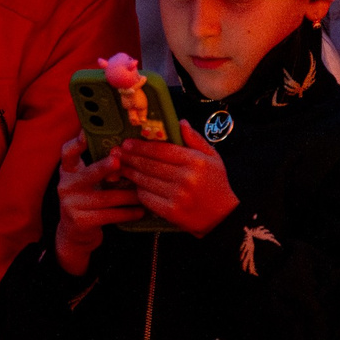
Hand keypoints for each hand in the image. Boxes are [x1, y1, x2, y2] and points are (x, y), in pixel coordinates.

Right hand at [54, 135, 145, 277]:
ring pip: (105, 197)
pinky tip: (140, 211)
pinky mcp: (80, 221)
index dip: (76, 143)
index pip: (67, 152)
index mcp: (68, 171)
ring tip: (144, 193)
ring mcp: (71, 205)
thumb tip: (124, 149)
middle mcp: (65, 186)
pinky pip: (109, 215)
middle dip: (103, 167)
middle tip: (117, 161)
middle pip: (87, 174)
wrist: (76, 232)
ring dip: (128, 195)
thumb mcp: (86, 181)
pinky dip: (127, 213)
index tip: (86, 133)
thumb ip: (98, 167)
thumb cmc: (89, 199)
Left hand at [115, 124, 239, 235]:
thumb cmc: (216, 184)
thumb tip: (180, 122)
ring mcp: (177, 196)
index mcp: (195, 161)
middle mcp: (185, 177)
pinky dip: (139, 190)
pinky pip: (147, 197)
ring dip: (130, 173)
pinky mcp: (171, 211)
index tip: (128, 143)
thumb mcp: (213, 157)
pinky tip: (134, 185)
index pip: (161, 150)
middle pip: (150, 164)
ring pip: (145, 180)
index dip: (141, 146)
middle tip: (117, 153)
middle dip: (130, 158)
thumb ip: (195, 139)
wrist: (223, 217)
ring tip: (121, 167)